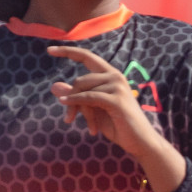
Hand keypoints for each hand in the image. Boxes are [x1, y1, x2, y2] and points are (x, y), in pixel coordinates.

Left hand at [48, 45, 164, 161]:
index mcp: (111, 76)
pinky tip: (66, 104)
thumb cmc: (118, 125)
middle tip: (68, 118)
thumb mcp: (92, 110)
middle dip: (70, 98)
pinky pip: (88, 97)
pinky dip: (75, 102)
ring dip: (77, 109)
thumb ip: (77, 97)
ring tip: (83, 125)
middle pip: (80, 80)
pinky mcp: (117, 100)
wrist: (140, 142)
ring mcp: (117, 87)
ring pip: (83, 91)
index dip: (68, 51)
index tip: (50, 50)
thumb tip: (54, 86)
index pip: (87, 57)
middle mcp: (115, 77)